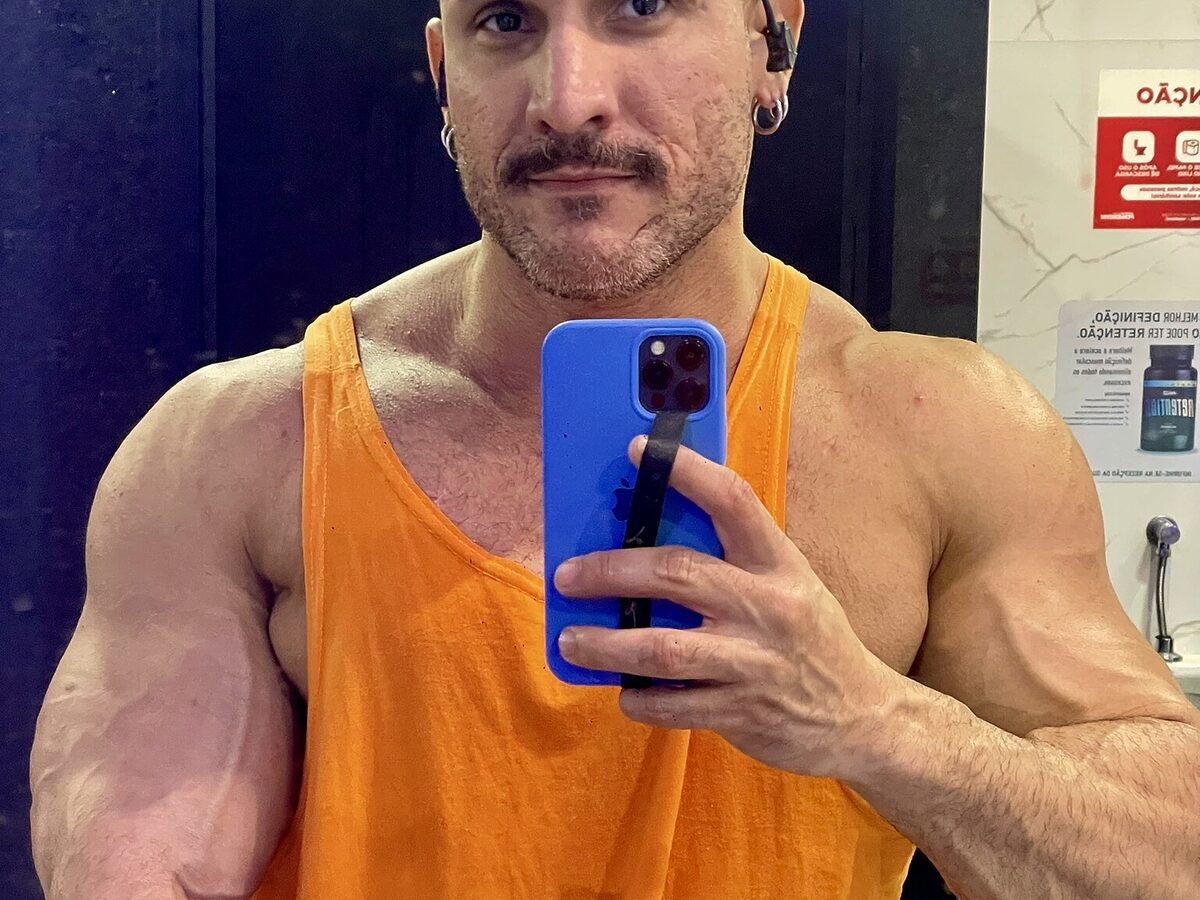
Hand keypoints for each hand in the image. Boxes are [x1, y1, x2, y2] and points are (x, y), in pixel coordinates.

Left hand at [554, 435, 904, 779]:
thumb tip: (647, 540)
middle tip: (568, 576)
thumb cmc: (810, 639)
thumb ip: (733, 563)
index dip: (686, 470)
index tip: (639, 449)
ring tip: (571, 641)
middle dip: (612, 571)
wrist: (864, 719)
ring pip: (664, 649)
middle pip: (678, 574)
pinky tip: (623, 692)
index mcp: (780, 564)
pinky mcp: (744, 713)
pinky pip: (674, 705)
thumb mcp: (788, 585)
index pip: (733, 501)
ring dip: (607, 645)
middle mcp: (770, 607)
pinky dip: (639, 700)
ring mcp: (756, 663)